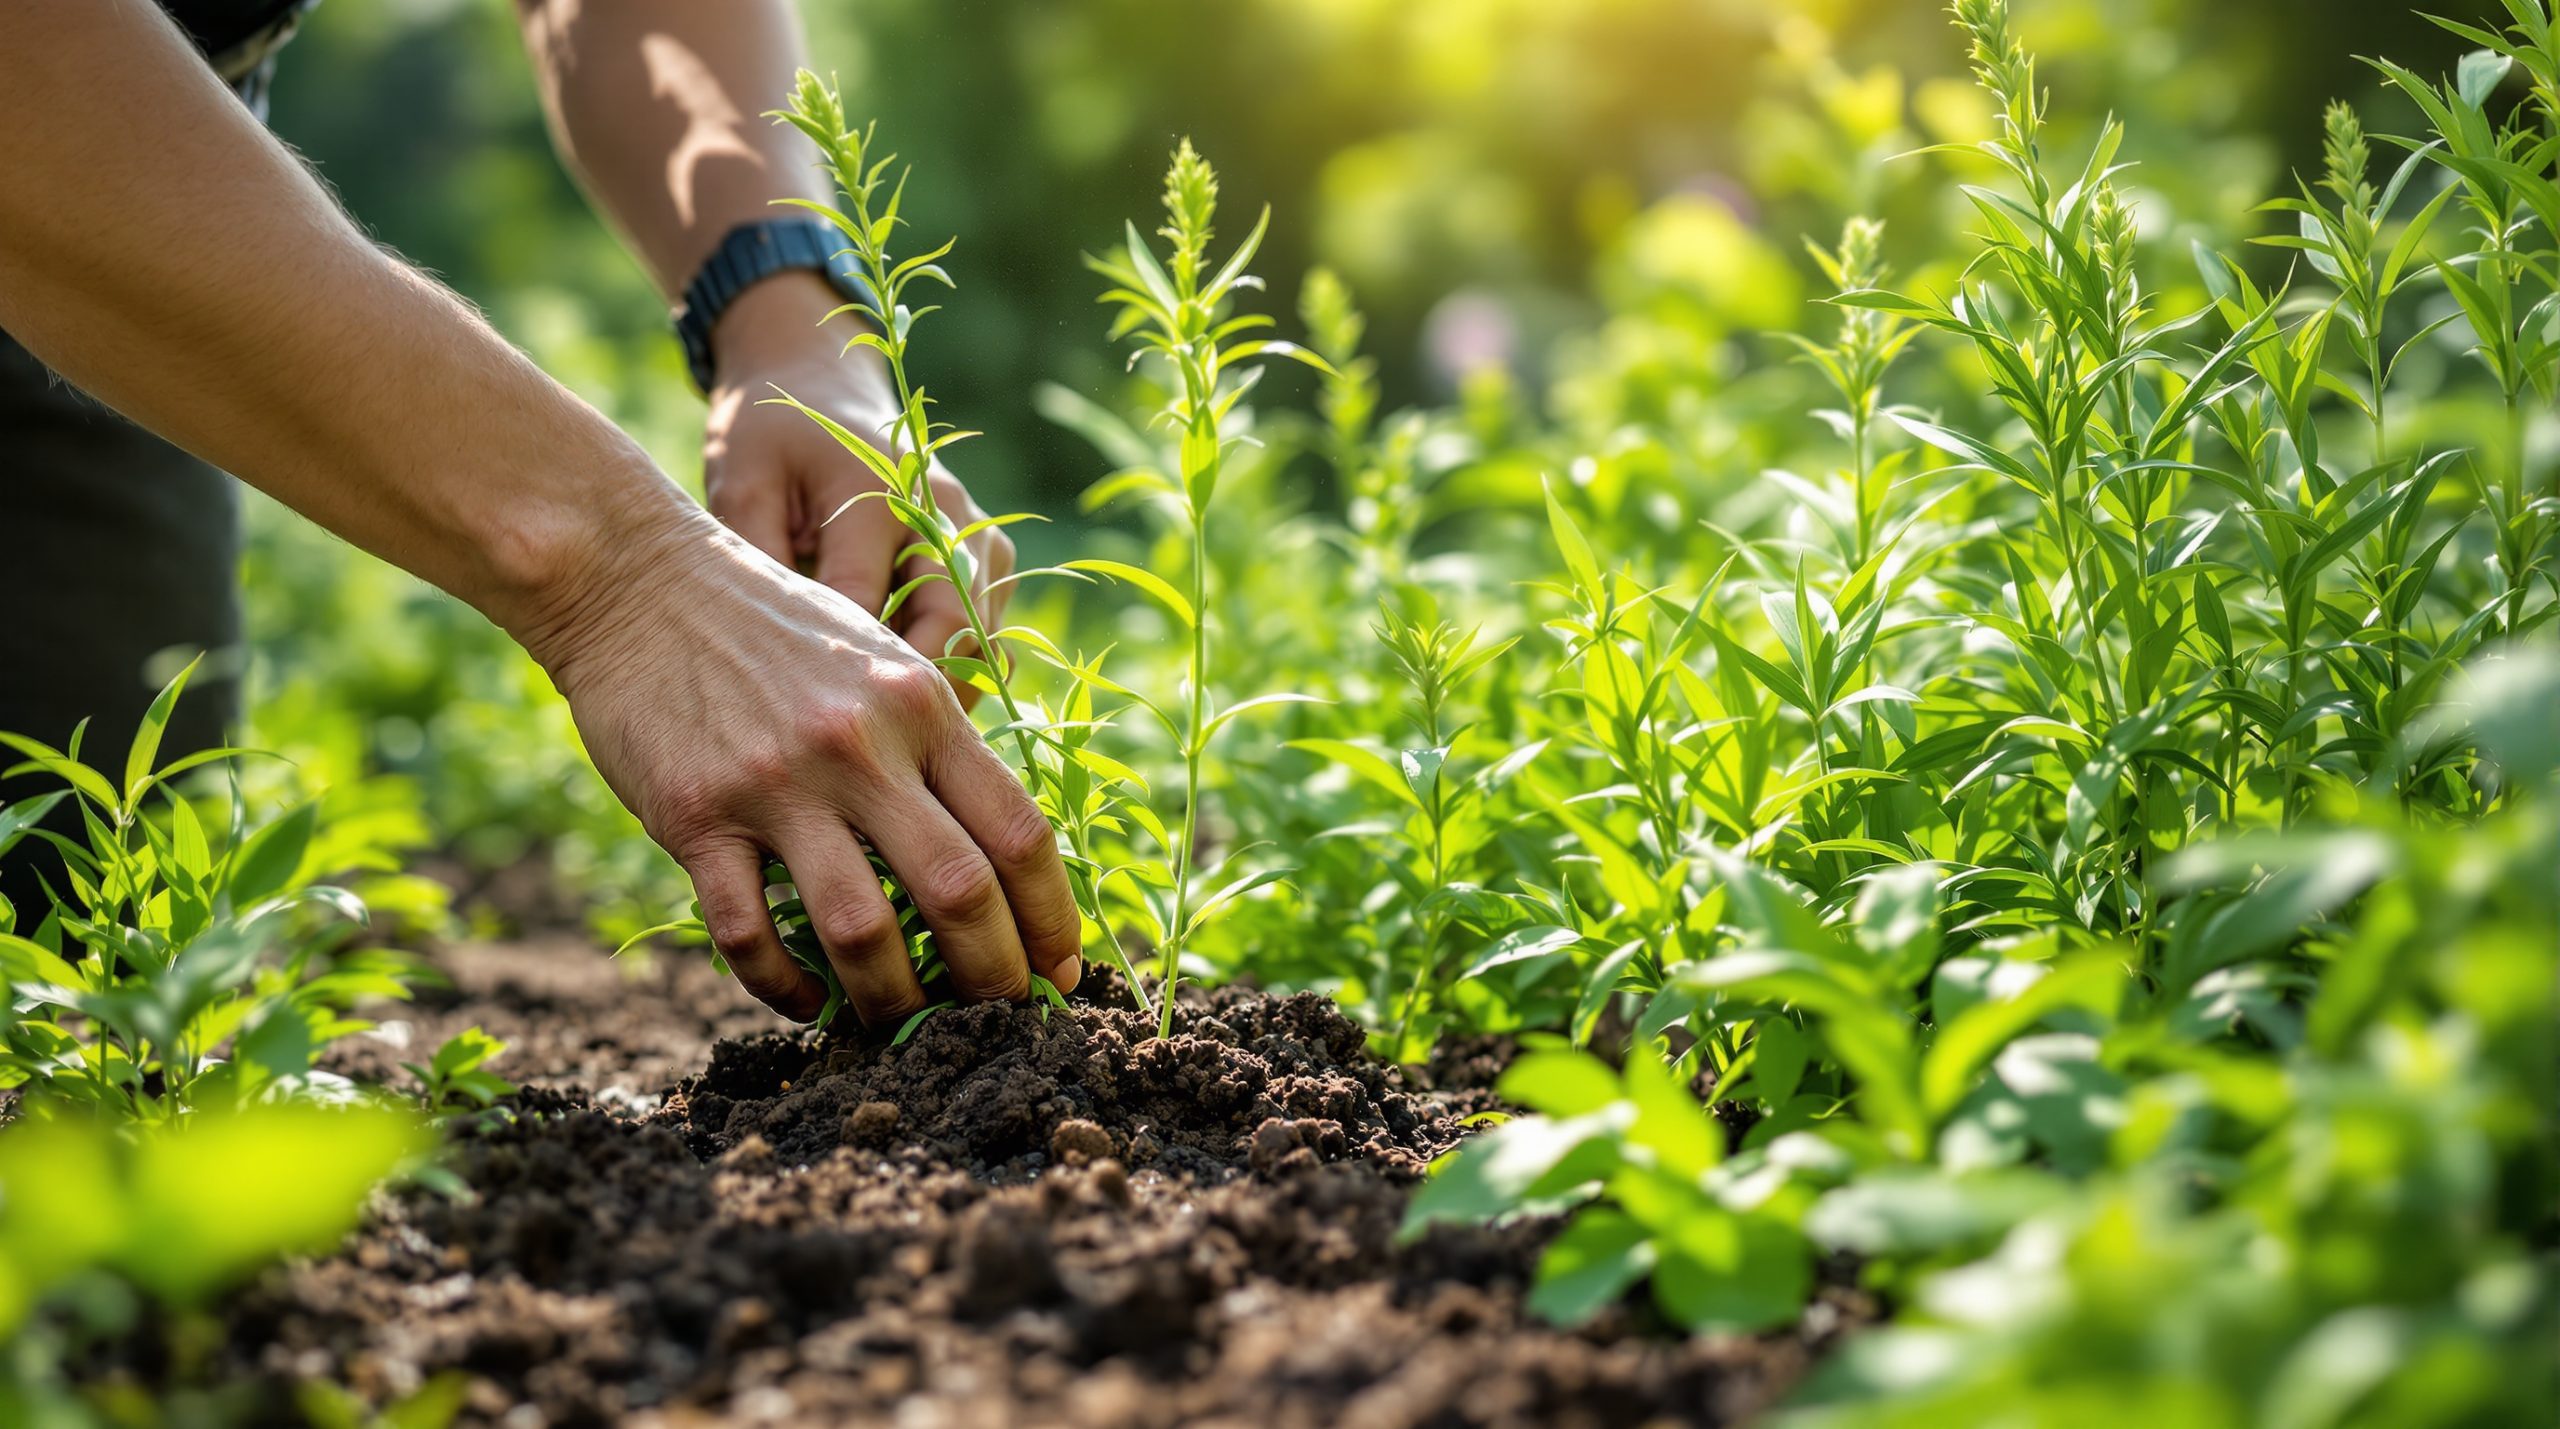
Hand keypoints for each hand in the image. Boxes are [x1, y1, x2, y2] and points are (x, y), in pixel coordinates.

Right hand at [516, 499, 1080, 1024]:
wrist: (638, 583)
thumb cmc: (776, 631)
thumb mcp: (881, 662)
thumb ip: (936, 749)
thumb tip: (998, 863)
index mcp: (922, 706)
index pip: (1020, 831)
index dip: (1053, 918)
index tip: (1061, 972)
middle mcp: (861, 745)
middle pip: (960, 891)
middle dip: (994, 976)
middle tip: (998, 1019)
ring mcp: (777, 783)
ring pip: (861, 930)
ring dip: (890, 1001)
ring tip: (899, 1026)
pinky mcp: (697, 816)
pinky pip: (749, 934)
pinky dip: (784, 987)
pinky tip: (804, 1002)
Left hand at [702, 272, 1015, 706]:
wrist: (818, 381)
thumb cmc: (770, 437)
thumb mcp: (741, 485)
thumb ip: (759, 563)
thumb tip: (772, 667)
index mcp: (880, 487)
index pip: (869, 610)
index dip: (838, 686)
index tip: (797, 742)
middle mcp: (949, 510)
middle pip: (955, 634)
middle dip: (905, 704)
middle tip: (851, 758)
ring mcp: (980, 534)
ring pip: (984, 644)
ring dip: (936, 695)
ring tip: (875, 738)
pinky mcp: (991, 559)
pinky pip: (986, 639)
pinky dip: (949, 676)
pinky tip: (897, 703)